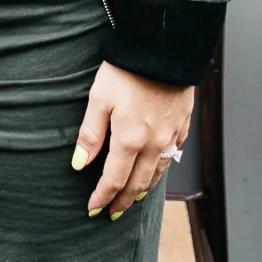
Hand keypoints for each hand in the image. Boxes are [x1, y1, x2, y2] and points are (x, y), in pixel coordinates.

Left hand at [73, 61, 193, 217]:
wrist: (165, 48)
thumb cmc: (127, 69)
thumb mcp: (99, 97)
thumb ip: (90, 133)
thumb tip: (79, 163)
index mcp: (130, 139)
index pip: (114, 180)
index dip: (103, 197)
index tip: (93, 209)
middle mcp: (154, 145)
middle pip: (138, 184)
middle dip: (122, 201)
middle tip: (111, 213)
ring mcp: (171, 137)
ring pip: (157, 175)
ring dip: (142, 191)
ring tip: (131, 200)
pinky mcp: (182, 127)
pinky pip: (171, 158)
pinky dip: (160, 172)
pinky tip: (154, 172)